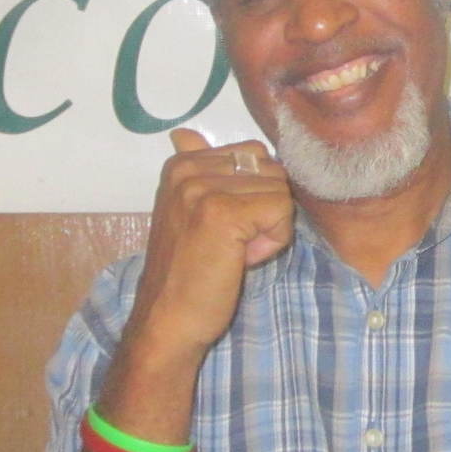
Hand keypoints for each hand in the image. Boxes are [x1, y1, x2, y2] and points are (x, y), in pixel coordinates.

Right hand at [127, 128, 293, 355]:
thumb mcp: (186, 210)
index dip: (252, 195)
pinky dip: (274, 239)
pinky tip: (243, 259)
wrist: (169, 319)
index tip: (224, 228)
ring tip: (234, 251)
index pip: (253, 155)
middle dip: (265, 208)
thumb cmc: (185, 273)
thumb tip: (185, 132)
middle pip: (270, 169)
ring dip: (270, 226)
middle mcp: (189, 168)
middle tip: (232, 243)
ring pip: (280, 189)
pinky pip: (282, 209)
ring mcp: (205, 188)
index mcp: (181, 163)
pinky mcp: (224, 212)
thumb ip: (196, 169)